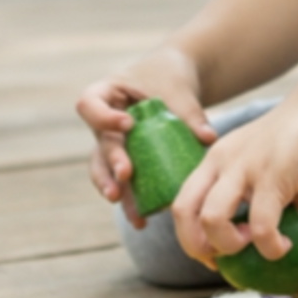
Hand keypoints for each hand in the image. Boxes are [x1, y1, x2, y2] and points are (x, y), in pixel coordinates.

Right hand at [74, 48, 213, 228]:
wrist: (172, 79)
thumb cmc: (170, 77)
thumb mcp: (179, 90)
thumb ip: (190, 113)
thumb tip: (208, 138)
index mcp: (106, 94)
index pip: (89, 104)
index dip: (102, 117)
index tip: (127, 124)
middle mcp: (103, 123)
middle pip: (99, 144)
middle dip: (111, 162)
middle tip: (125, 175)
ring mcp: (112, 144)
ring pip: (104, 170)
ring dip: (114, 189)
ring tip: (127, 209)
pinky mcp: (127, 162)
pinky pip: (124, 183)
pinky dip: (131, 201)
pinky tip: (141, 220)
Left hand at [171, 79, 297, 269]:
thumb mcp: (277, 176)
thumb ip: (279, 213)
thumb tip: (294, 250)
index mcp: (215, 162)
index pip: (182, 203)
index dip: (190, 239)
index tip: (214, 256)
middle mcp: (221, 162)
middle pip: (183, 212)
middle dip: (198, 248)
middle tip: (225, 260)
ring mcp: (244, 167)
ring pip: (212, 219)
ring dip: (230, 247)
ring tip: (256, 246)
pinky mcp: (271, 175)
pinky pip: (261, 225)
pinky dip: (270, 247)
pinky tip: (284, 246)